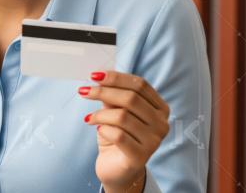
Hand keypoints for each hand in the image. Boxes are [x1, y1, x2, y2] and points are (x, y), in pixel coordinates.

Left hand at [79, 71, 169, 192]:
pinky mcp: (141, 157)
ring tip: (89, 118)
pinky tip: (98, 129)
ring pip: (122, 116)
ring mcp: (154, 141)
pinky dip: (104, 129)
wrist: (117, 169)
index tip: (94, 75)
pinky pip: (118, 135)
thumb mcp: (115, 112)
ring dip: (100, 114)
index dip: (116, 77)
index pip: (140, 85)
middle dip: (103, 92)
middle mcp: (162, 124)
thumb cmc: (118, 136)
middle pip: (131, 98)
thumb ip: (113, 97)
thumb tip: (99, 78)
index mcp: (160, 108)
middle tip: (83, 91)